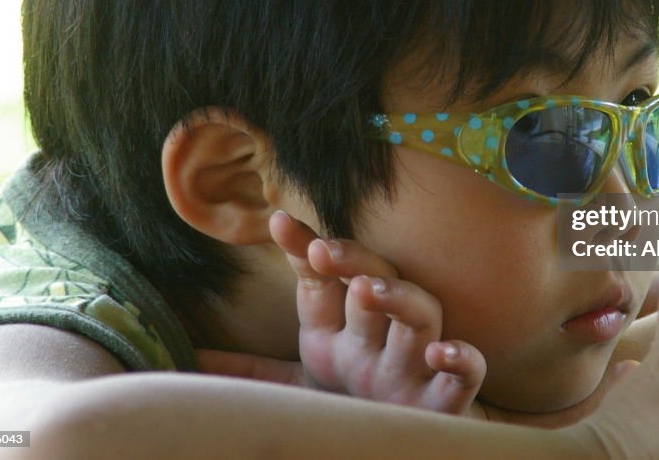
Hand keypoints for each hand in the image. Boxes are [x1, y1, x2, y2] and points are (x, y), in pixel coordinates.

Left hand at [198, 211, 486, 415]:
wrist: (406, 449)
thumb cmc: (357, 410)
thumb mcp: (301, 390)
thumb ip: (254, 375)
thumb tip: (192, 363)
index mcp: (343, 333)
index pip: (323, 281)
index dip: (304, 248)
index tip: (278, 222)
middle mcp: (380, 340)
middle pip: (377, 282)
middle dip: (355, 260)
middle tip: (324, 250)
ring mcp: (415, 367)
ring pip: (423, 316)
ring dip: (401, 298)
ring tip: (369, 290)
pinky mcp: (445, 402)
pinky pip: (465, 373)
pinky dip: (461, 359)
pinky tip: (441, 352)